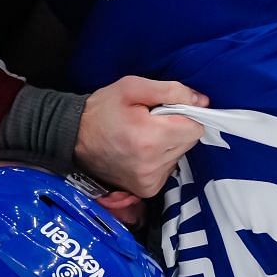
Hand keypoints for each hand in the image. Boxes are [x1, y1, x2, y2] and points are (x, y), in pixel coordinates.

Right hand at [75, 76, 208, 199]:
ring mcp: (149, 181)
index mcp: (150, 138)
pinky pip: (168, 168)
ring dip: (168, 143)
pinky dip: (160, 157)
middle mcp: (152, 165)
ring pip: (179, 155)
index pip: (195, 128)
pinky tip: (141, 150)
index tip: (168, 109)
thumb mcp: (133, 87)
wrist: (74, 137)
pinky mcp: (146, 189)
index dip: (186, 114)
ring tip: (143, 134)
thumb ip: (172, 91)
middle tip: (151, 120)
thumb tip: (202, 101)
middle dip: (176, 127)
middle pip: (189, 142)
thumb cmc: (103, 109)